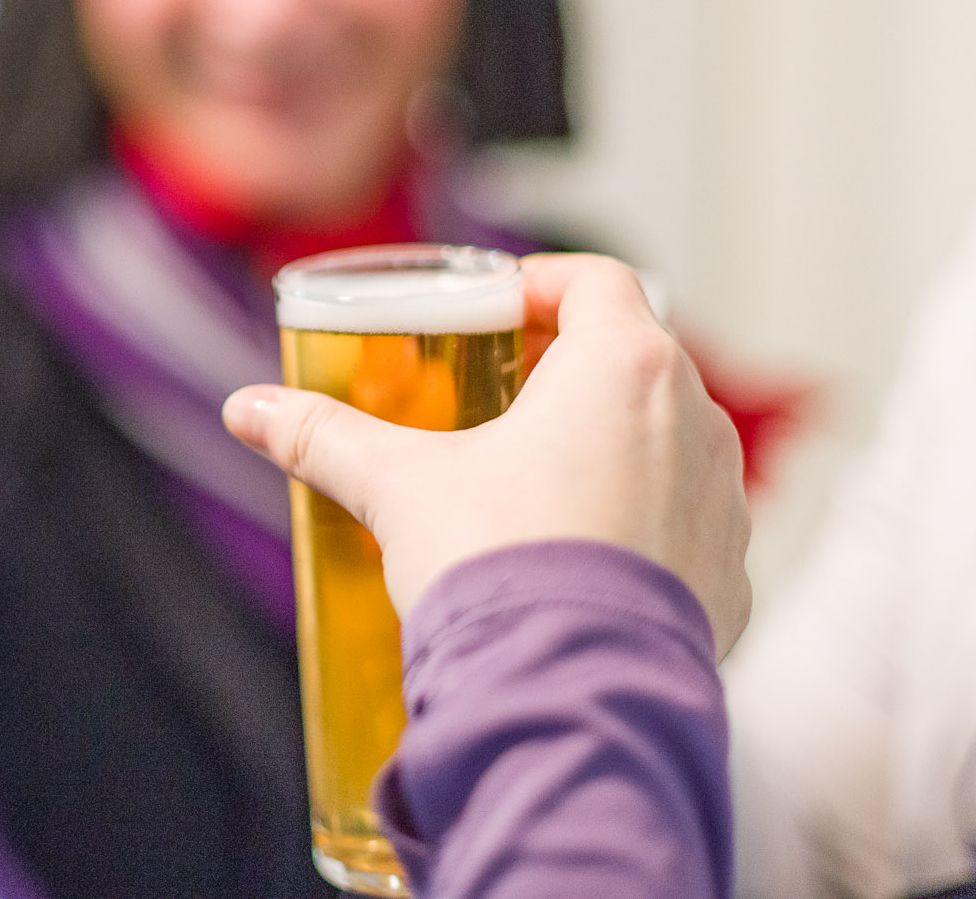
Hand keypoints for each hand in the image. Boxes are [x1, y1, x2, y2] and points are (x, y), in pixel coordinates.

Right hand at [224, 254, 750, 658]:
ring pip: (667, 440)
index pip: (598, 280)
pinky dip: (638, 524)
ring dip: (610, 443)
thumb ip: (322, 435)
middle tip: (498, 395)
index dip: (544, 283)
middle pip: (634, 357)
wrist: (566, 695)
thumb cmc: (495, 565)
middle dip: (567, 368)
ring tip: (534, 481)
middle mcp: (694, 420)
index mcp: (624, 366)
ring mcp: (724, 501)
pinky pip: (686, 526)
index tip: (498, 309)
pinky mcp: (728, 576)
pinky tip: (576, 558)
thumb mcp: (397, 486)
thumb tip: (247, 409)